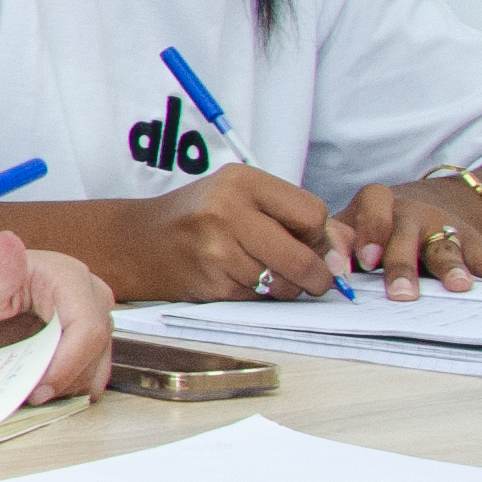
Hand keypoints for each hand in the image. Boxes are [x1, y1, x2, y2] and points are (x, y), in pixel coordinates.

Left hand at [0, 229, 116, 399]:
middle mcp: (87, 292)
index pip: (87, 327)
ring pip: (98, 357)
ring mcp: (88, 313)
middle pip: (96, 345)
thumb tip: (8, 241)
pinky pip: (91, 362)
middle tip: (33, 395)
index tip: (42, 387)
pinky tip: (52, 390)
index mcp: (67, 276)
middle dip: (68, 376)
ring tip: (36, 393)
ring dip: (72, 383)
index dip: (70, 362)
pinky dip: (73, 381)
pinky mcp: (82, 332)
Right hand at [111, 166, 347, 302]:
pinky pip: (259, 299)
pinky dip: (259, 296)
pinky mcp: (212, 283)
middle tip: (314, 278)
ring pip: (284, 285)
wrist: (138, 242)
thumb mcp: (241, 196)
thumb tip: (343, 252)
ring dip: (285, 287)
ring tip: (266, 273)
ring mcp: (218, 250)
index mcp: (242, 182)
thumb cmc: (199, 216)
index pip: (312, 214)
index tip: (308, 241)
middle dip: (317, 276)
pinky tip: (239, 279)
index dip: (318, 234)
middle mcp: (228, 212)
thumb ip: (291, 214)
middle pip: (304, 258)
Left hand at [339, 177, 481, 301]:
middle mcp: (411, 211)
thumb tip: (327, 269)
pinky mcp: (469, 239)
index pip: (372, 209)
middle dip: (403, 266)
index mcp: (377, 204)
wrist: (420, 210)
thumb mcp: (352, 228)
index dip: (367, 233)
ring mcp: (442, 224)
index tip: (362, 262)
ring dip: (451, 267)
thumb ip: (339, 242)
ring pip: (445, 245)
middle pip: (407, 234)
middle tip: (402, 295)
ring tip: (458, 287)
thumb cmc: (373, 229)